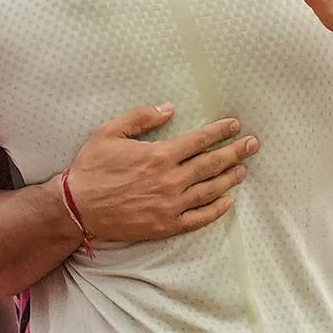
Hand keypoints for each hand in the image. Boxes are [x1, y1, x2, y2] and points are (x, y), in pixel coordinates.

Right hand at [68, 103, 258, 241]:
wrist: (78, 207)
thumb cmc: (92, 167)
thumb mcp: (110, 132)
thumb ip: (141, 118)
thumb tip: (169, 108)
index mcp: (159, 155)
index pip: (199, 140)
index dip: (220, 131)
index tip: (235, 125)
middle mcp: (170, 180)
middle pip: (211, 164)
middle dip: (235, 152)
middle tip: (253, 145)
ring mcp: (170, 205)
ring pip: (209, 190)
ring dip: (230, 178)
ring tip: (244, 169)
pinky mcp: (166, 225)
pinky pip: (199, 217)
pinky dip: (216, 209)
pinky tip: (228, 201)